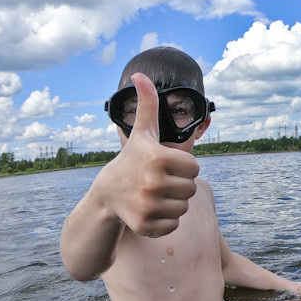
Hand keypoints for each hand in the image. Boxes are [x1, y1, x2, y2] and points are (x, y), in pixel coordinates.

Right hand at [99, 72, 199, 236]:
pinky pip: (173, 225)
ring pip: (184, 207)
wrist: (106, 194)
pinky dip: (165, 220)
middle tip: (160, 181)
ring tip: (155, 194)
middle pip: (191, 188)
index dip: (183, 167)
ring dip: (173, 202)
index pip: (194, 167)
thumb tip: (140, 75)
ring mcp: (148, 205)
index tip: (166, 165)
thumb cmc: (131, 160)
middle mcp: (153, 182)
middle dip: (179, 185)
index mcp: (158, 158)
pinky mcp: (146, 225)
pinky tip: (151, 209)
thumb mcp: (142, 133)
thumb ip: (148, 105)